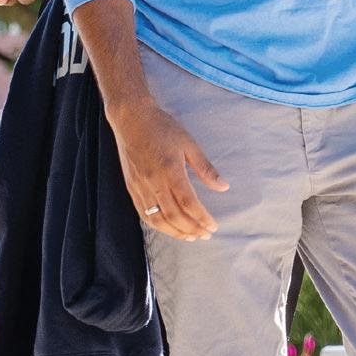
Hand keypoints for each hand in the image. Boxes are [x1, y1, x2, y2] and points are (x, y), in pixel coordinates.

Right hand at [110, 95, 227, 240]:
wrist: (131, 118)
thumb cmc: (162, 127)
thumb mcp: (189, 143)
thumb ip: (205, 168)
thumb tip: (223, 187)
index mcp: (170, 170)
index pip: (188, 203)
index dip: (202, 218)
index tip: (213, 226)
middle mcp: (154, 181)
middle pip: (174, 216)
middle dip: (192, 229)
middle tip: (205, 235)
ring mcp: (141, 186)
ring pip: (157, 219)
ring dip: (175, 232)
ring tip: (189, 236)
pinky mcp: (132, 187)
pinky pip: (144, 213)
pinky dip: (157, 225)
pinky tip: (168, 228)